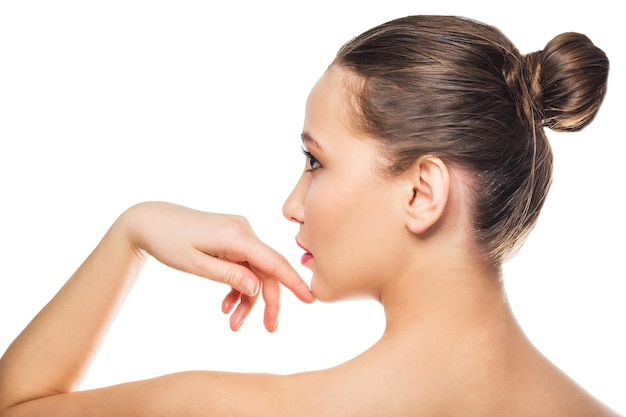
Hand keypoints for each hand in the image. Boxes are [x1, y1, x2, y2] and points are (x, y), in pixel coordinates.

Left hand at [120, 202, 313, 331]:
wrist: (149, 220)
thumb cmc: (168, 241)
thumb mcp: (196, 265)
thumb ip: (229, 276)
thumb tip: (258, 287)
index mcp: (237, 236)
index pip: (274, 261)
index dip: (294, 282)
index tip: (311, 300)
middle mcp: (244, 231)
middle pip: (267, 271)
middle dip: (268, 302)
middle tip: (269, 330)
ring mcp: (239, 234)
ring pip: (255, 271)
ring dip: (248, 298)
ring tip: (233, 322)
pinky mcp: (232, 239)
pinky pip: (244, 265)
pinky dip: (239, 286)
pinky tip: (227, 305)